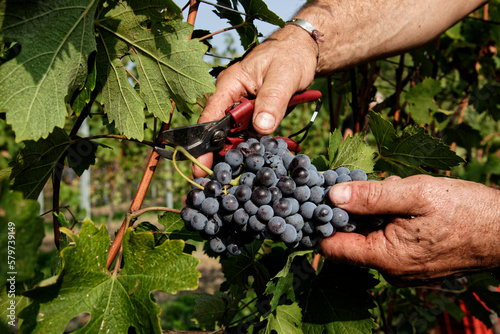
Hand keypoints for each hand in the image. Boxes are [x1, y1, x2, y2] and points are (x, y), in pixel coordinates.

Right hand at [193, 25, 317, 177]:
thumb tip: (262, 128)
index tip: (200, 166)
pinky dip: (255, 146)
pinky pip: (250, 134)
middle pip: (221, 131)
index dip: (204, 142)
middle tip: (221, 179)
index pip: (211, 115)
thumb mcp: (284, 76)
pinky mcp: (254, 115)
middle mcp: (231, 98)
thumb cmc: (290, 56)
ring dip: (241, 153)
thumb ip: (272, 100)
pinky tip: (261, 160)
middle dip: (220, 154)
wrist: (302, 51)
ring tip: (241, 175)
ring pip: (236, 136)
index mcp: (230, 85)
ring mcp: (243, 108)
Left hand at [320, 175, 499, 285]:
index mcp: (386, 258)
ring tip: (396, 191)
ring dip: (374, 211)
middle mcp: (390, 270)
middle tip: (369, 185)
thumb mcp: (415, 194)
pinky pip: (386, 239)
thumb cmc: (465, 210)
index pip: (332, 247)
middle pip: (349, 240)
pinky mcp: (412, 261)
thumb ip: (371, 196)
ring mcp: (402, 268)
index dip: (321, 221)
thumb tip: (333, 195)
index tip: (320, 196)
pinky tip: (406, 202)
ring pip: (369, 236)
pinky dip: (388, 218)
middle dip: (354, 210)